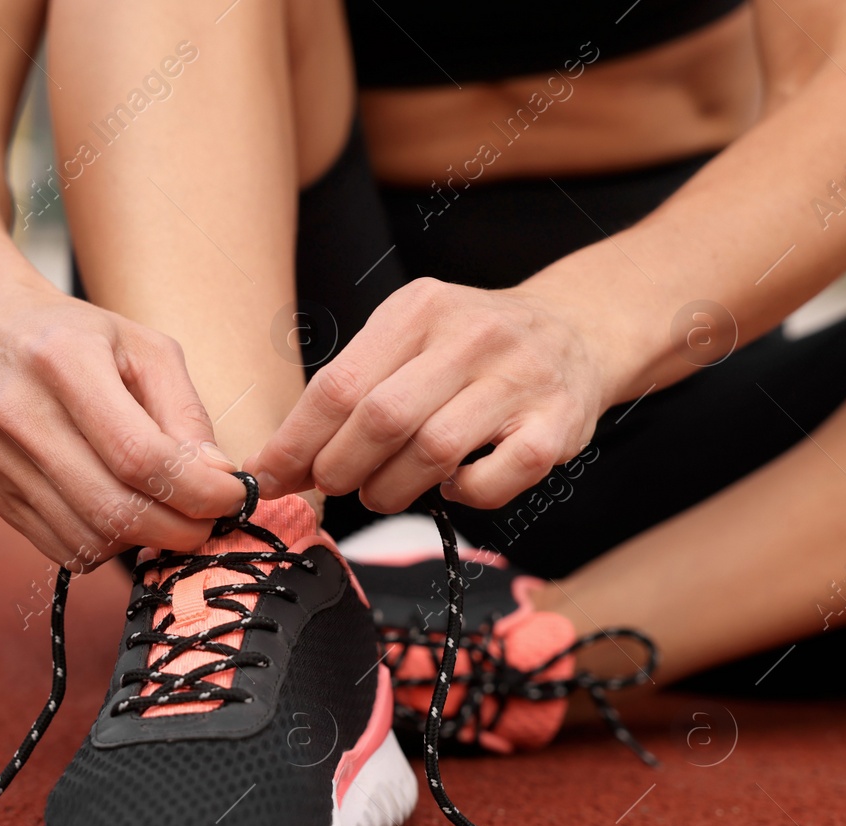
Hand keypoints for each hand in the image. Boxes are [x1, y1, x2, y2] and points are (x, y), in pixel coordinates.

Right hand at [0, 275, 245, 568]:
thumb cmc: (68, 332)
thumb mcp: (139, 345)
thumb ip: (183, 410)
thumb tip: (216, 477)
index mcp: (63, 362)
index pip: (140, 456)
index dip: (198, 491)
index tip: (233, 496)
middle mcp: (21, 415)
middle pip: (114, 508)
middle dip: (179, 529)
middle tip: (208, 520)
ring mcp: (0, 462)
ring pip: (89, 538)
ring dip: (143, 542)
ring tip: (167, 515)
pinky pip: (60, 548)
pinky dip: (105, 547)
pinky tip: (122, 516)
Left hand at [248, 278, 609, 511]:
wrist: (578, 331)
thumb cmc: (469, 348)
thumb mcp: (409, 337)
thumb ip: (350, 389)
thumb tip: (279, 460)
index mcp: (419, 309)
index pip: (339, 384)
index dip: (296, 441)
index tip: (268, 476)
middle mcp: (472, 337)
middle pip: (381, 419)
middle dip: (339, 468)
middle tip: (333, 485)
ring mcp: (519, 381)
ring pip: (432, 452)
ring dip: (390, 489)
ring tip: (382, 491)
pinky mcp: (557, 426)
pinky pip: (491, 480)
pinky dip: (460, 496)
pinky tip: (452, 485)